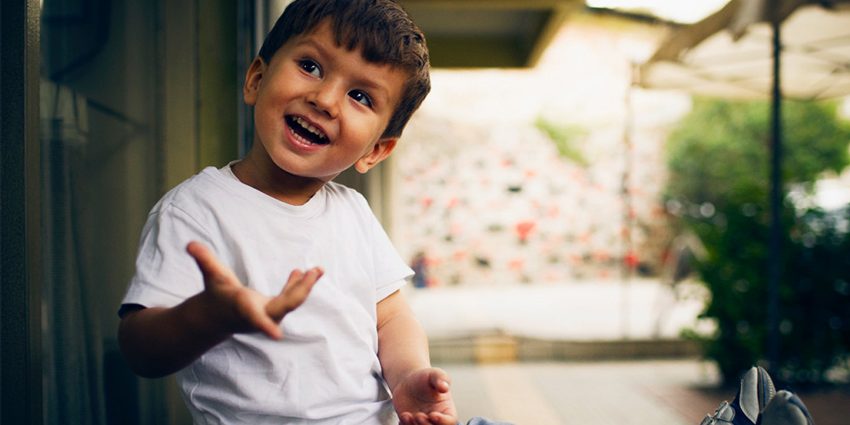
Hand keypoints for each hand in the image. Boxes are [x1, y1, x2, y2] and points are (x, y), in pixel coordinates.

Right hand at [186, 241, 321, 338]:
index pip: (255, 318)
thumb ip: (204, 260)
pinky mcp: (275, 310)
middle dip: (302, 289)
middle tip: (316, 270)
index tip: (277, 337)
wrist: (218, 316)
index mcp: (244, 308)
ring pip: (292, 301)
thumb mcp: (211, 276)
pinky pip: (291, 298)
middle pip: (286, 305)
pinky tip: (306, 271)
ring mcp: (270, 314)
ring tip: (318, 269)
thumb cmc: (216, 293)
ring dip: (305, 285)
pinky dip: (298, 285)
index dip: (264, 327)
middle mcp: (261, 314)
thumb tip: (189, 244)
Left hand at [393, 368, 456, 424]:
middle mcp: (436, 419)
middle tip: (418, 415)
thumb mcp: (434, 374)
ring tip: (407, 415)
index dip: (443, 421)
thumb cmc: (425, 378)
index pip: (450, 421)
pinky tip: (403, 416)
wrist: (408, 382)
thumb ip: (441, 379)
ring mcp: (423, 423)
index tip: (433, 414)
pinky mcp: (411, 424)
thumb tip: (444, 387)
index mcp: (446, 410)